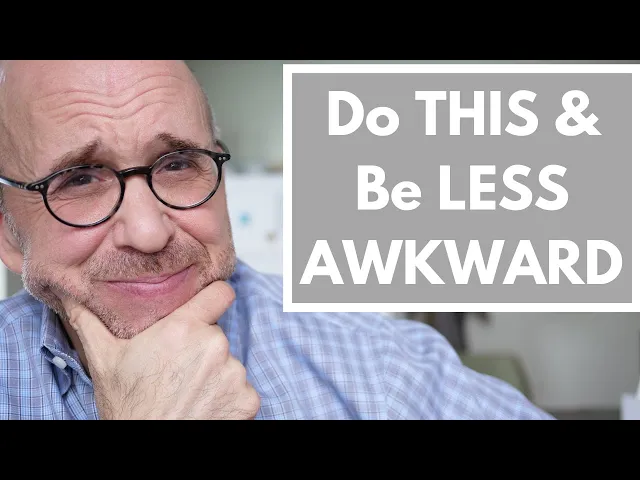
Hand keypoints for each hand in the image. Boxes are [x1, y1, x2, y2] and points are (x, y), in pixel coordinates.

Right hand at [62, 281, 260, 419]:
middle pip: (216, 334)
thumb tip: (71, 296)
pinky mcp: (247, 400)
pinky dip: (229, 397)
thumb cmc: (128, 408)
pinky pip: (243, 389)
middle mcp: (214, 346)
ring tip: (189, 391)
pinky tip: (205, 407)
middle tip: (178, 367)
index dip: (214, 297)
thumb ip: (90, 322)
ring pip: (229, 363)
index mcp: (184, 328)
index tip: (208, 305)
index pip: (221, 293)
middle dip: (201, 346)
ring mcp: (234, 373)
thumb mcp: (104, 361)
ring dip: (215, 374)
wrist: (147, 448)